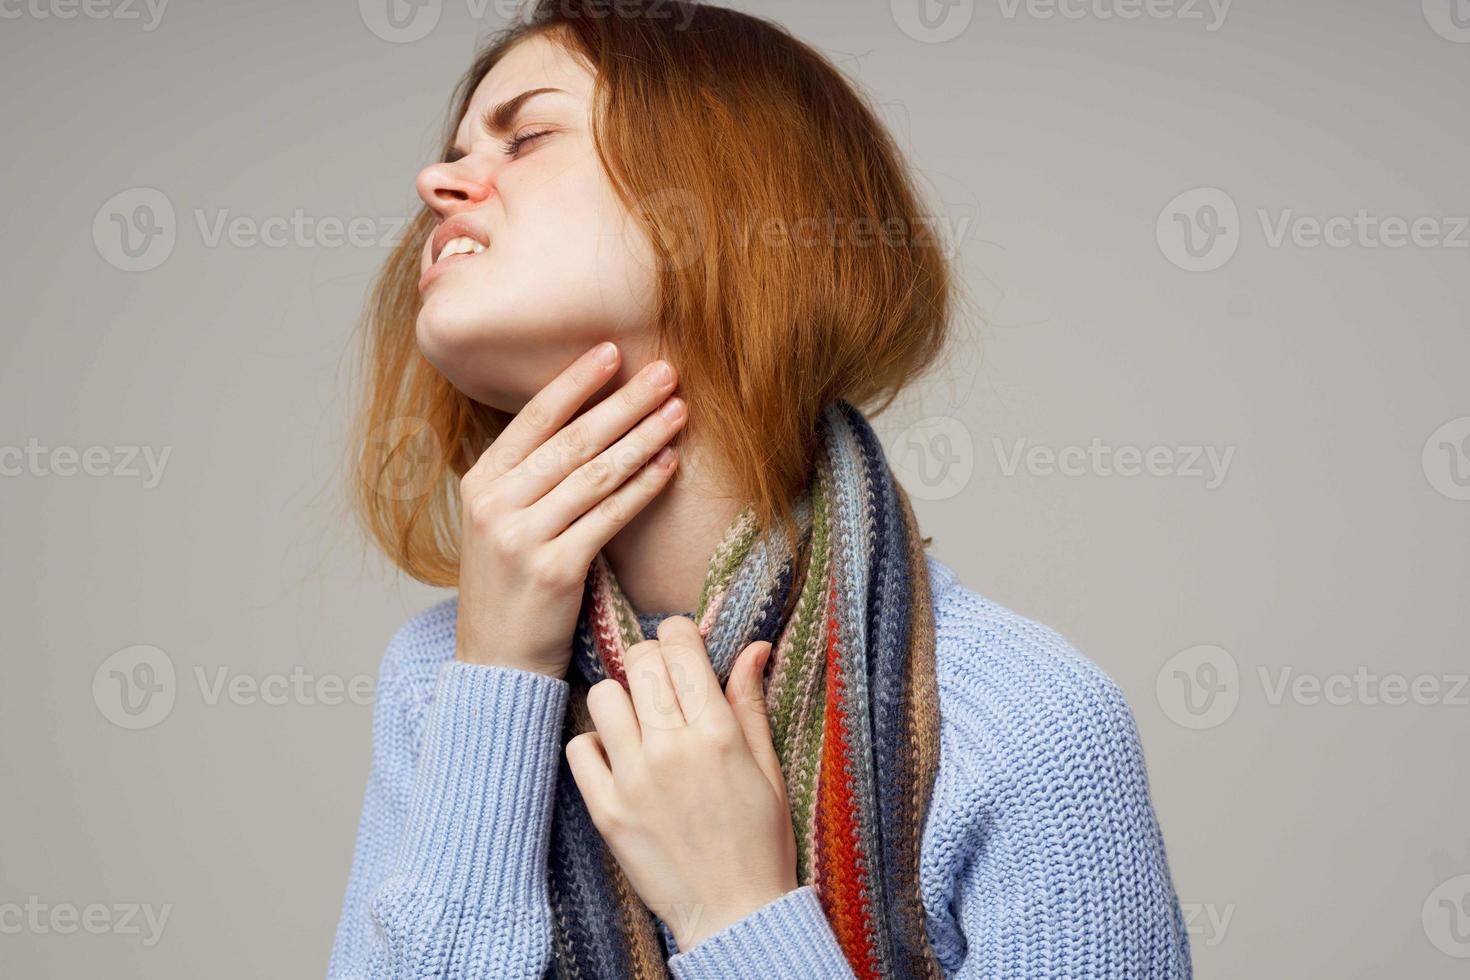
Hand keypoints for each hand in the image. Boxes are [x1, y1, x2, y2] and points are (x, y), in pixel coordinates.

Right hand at [454, 342, 685, 676]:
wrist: (496, 664)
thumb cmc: (510, 587)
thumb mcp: (501, 523)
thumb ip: (529, 477)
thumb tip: (585, 421)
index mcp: (480, 483)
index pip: (533, 419)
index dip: (575, 382)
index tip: (612, 351)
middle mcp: (495, 505)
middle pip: (572, 440)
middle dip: (624, 401)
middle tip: (666, 372)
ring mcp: (522, 538)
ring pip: (596, 474)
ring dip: (643, 437)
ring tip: (678, 410)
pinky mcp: (555, 571)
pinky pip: (610, 516)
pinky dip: (643, 487)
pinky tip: (669, 463)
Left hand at [564, 616, 798, 951]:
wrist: (735, 912)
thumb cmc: (760, 840)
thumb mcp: (767, 766)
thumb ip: (750, 702)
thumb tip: (754, 647)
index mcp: (718, 734)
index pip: (680, 648)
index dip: (679, 634)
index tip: (681, 645)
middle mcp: (672, 749)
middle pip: (640, 662)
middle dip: (651, 660)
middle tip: (661, 683)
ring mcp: (634, 780)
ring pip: (604, 696)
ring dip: (621, 700)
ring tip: (638, 722)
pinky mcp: (606, 810)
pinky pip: (579, 748)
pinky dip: (595, 746)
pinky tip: (617, 758)